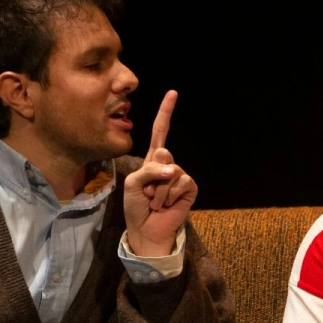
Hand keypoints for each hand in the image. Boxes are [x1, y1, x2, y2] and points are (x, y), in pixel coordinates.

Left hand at [123, 90, 196, 255]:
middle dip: (151, 174)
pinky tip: (166, 205)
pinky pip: (180, 182)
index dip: (166, 112)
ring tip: (154, 202)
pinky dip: (168, 196)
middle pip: (163, 152)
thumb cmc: (135, 206)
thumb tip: (173, 169)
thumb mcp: (133, 183)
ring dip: (157, 191)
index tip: (173, 93)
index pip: (161, 131)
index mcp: (153, 159)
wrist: (146, 230)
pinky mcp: (189, 188)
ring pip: (171, 171)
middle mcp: (169, 164)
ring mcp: (180, 175)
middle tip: (146, 193)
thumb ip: (149, 170)